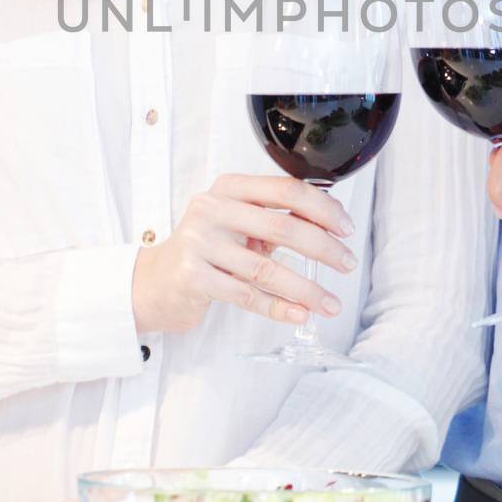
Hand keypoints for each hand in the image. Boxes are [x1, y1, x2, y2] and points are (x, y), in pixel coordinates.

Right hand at [132, 173, 355, 333]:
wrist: (154, 282)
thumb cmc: (205, 250)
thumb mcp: (237, 224)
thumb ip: (275, 220)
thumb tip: (330, 223)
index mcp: (228, 188)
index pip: (284, 190)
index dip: (321, 209)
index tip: (345, 227)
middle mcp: (211, 210)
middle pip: (282, 227)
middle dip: (323, 248)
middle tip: (347, 263)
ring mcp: (200, 243)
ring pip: (267, 269)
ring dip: (306, 288)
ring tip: (329, 302)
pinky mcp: (194, 278)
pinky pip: (247, 296)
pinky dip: (279, 307)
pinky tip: (300, 314)